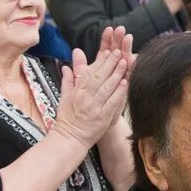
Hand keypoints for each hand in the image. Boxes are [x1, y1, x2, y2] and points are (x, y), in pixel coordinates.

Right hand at [53, 32, 129, 146]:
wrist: (70, 138)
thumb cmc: (68, 118)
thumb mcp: (64, 97)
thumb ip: (68, 80)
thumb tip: (66, 65)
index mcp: (76, 91)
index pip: (89, 72)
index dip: (100, 61)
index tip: (108, 51)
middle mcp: (85, 97)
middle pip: (100, 77)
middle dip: (110, 63)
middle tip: (119, 52)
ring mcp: (94, 107)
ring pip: (107, 87)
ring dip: (117, 74)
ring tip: (125, 62)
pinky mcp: (103, 117)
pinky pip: (112, 101)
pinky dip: (119, 91)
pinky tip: (125, 82)